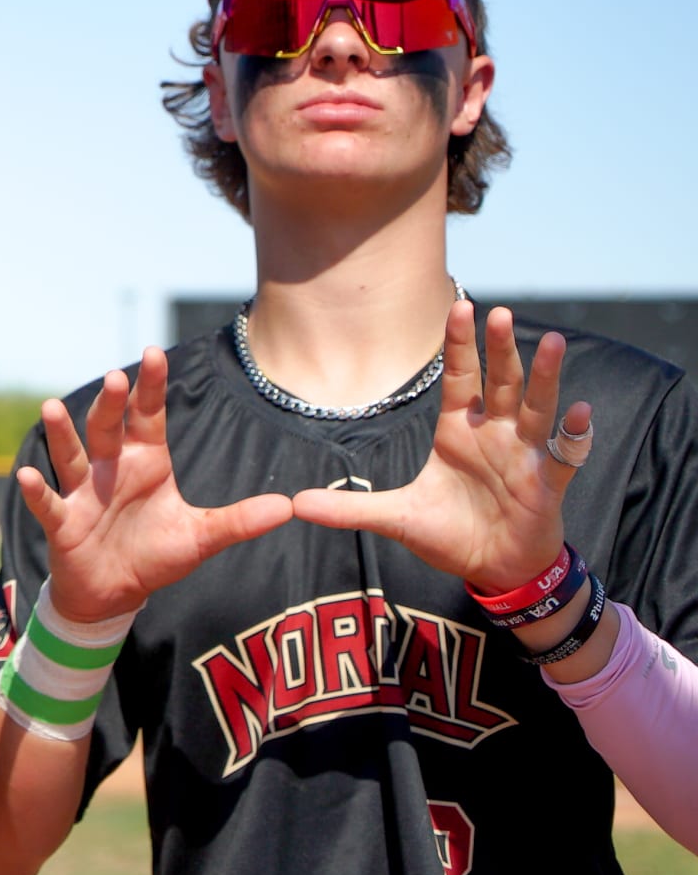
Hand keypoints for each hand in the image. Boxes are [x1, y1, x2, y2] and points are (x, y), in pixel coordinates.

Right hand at [21, 348, 292, 624]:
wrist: (117, 593)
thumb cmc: (154, 555)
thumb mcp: (201, 538)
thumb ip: (239, 521)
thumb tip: (288, 507)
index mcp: (145, 463)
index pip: (148, 417)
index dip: (150, 387)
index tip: (155, 353)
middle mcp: (110, 469)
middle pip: (108, 428)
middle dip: (111, 403)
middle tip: (117, 378)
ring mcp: (83, 493)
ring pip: (70, 457)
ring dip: (61, 433)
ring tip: (51, 407)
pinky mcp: (64, 523)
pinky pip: (49, 504)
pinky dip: (36, 491)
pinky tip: (24, 474)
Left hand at [292, 302, 589, 592]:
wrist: (491, 568)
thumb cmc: (450, 534)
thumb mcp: (396, 518)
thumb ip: (350, 508)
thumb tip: (296, 504)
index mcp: (458, 432)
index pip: (459, 378)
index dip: (459, 345)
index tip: (459, 306)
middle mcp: (494, 434)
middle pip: (500, 382)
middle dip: (500, 349)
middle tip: (499, 312)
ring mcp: (524, 455)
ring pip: (536, 406)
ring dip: (545, 375)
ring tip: (551, 342)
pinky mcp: (547, 483)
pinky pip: (564, 453)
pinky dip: (573, 433)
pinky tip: (578, 410)